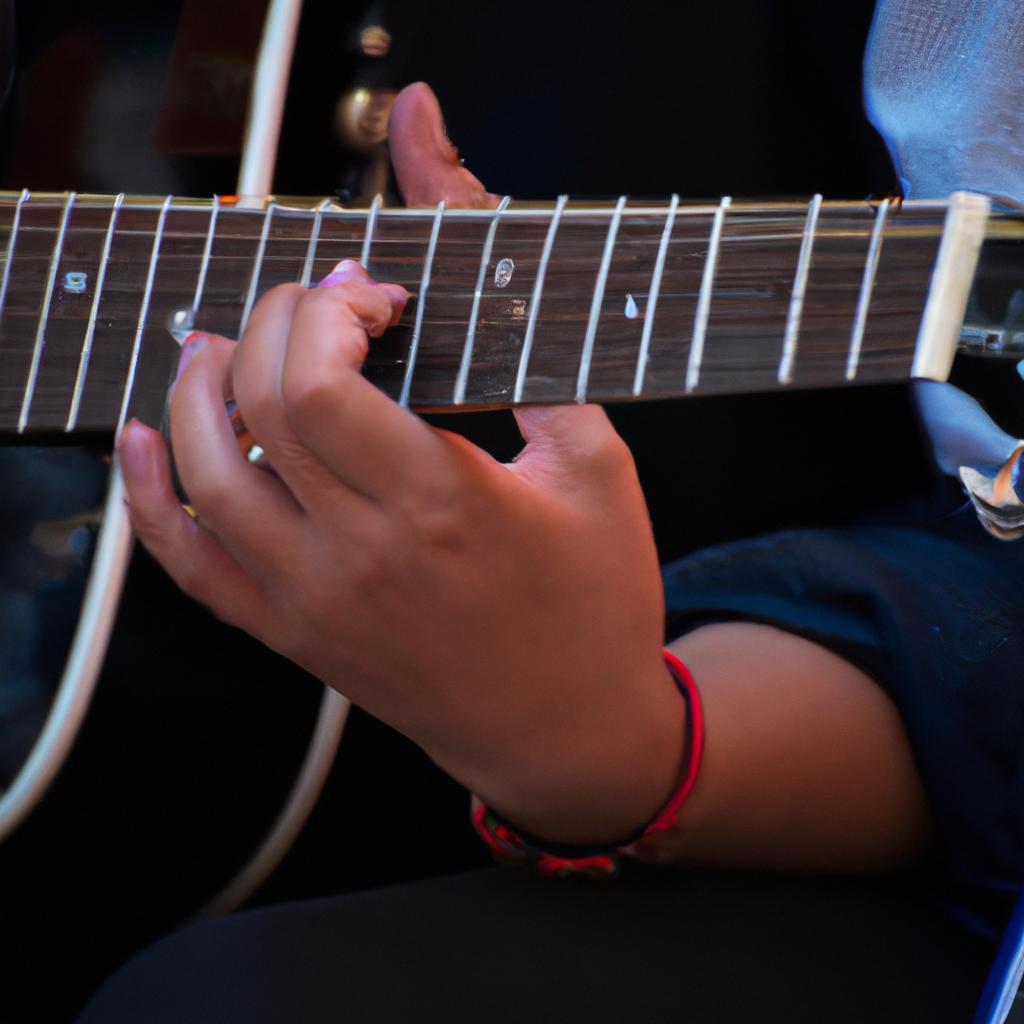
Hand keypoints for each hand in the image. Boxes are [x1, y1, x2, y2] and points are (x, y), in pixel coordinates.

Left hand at [117, 84, 685, 846]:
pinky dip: (150, 496)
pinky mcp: (295, 635)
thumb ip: (531, 339)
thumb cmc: (598, 597)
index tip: (375, 296)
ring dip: (198, 387)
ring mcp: (315, 602)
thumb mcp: (596, 459)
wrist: (569, 731)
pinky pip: (190, 566)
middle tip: (324, 310)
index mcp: (443, 503)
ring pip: (203, 475)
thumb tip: (491, 232)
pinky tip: (145, 440)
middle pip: (258, 404)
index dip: (329, 308)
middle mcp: (361, 555)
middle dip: (277, 323)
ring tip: (228, 347)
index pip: (319, 378)